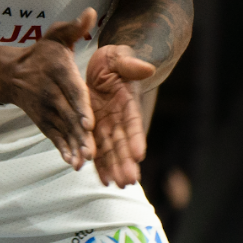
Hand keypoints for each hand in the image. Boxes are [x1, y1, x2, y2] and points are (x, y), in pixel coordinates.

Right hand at [0, 8, 97, 167]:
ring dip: (73, 146)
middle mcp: (51, 93)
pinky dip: (62, 149)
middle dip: (80, 134)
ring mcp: (46, 110)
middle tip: (91, 151)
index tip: (89, 122)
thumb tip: (91, 12)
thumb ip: (75, 26)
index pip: (71, 91)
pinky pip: (54, 136)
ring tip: (83, 162)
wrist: (11, 73)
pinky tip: (72, 163)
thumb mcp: (57, 35)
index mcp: (59, 72)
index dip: (80, 107)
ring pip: (62, 130)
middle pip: (68, 115)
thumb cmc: (41, 53)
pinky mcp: (43, 121)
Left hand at [85, 42, 154, 186]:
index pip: (133, 122)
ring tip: (118, 185)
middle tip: (129, 180)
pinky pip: (97, 149)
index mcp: (128, 102)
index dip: (136, 137)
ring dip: (115, 168)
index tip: (139, 153)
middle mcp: (120, 119)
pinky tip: (103, 181)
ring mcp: (108, 126)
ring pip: (111, 151)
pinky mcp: (95, 130)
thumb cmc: (113, 60)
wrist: (102, 67)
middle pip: (123, 142)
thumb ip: (130, 64)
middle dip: (126, 161)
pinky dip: (100, 165)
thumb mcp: (119, 57)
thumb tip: (146, 68)